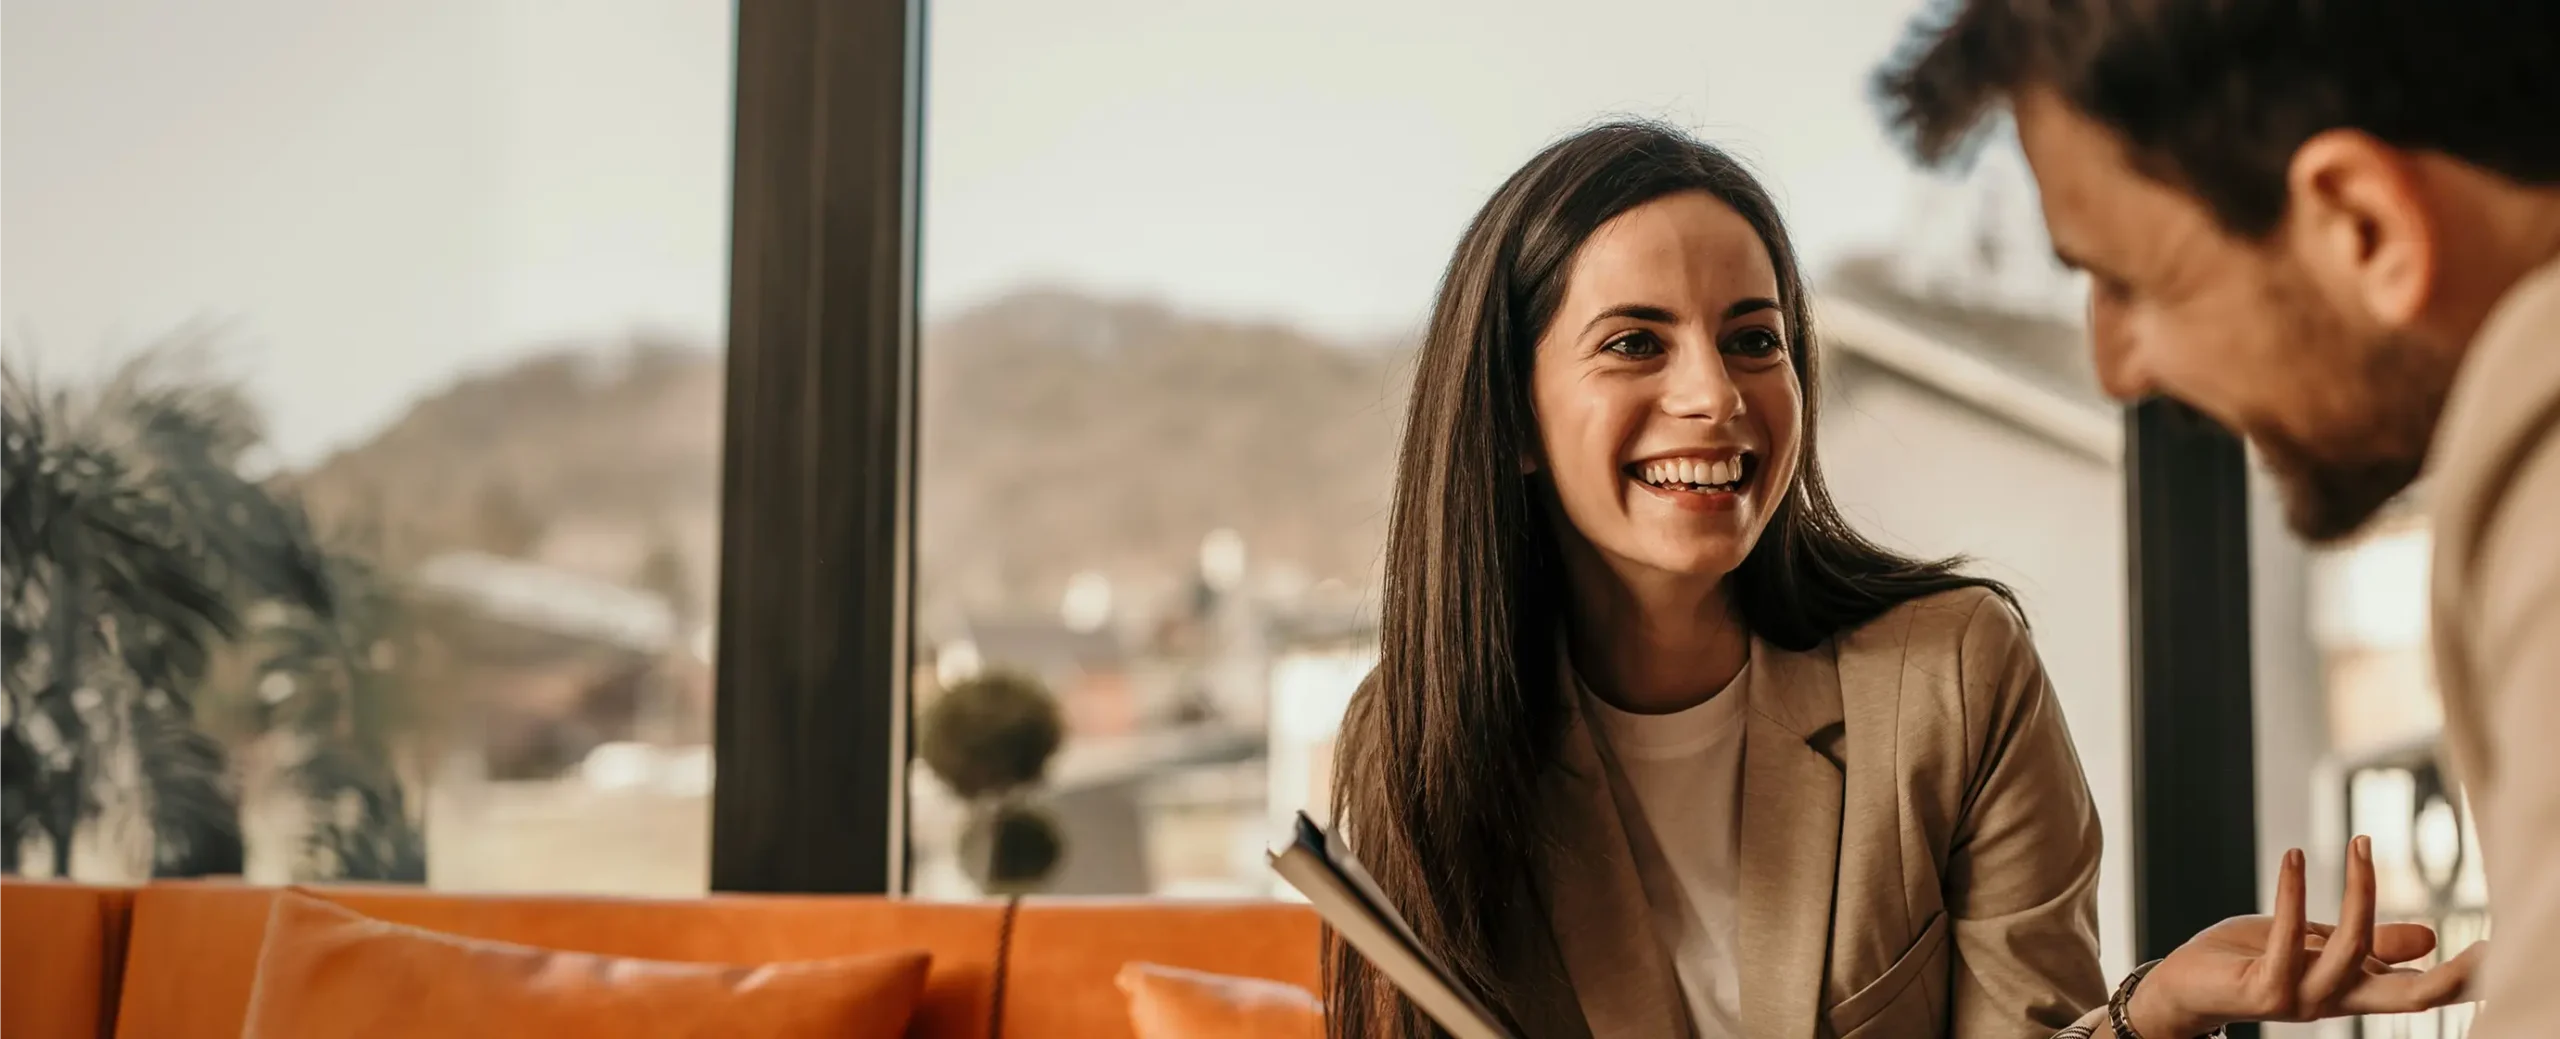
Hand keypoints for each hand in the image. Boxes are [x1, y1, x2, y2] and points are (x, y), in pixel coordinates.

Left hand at [2122, 836, 2487, 1037]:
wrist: (2181, 987)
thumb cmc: (2246, 960)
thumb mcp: (2314, 945)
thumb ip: (2368, 945)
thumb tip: (2429, 939)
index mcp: (2352, 990)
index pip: (2418, 990)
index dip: (2460, 977)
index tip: (2498, 954)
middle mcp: (2334, 1000)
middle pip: (2407, 999)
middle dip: (2449, 978)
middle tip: (2489, 948)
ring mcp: (2299, 998)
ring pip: (2350, 952)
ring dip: (2359, 893)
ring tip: (2361, 842)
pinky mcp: (2262, 988)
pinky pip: (2287, 940)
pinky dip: (2293, 893)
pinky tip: (2295, 856)